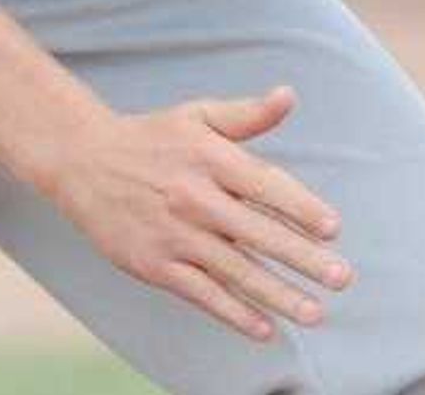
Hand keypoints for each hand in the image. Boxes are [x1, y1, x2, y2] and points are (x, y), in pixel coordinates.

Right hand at [37, 87, 351, 343]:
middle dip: (303, 259)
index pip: (264, 184)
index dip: (300, 207)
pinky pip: (202, 293)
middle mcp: (194, 197)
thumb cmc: (150, 139)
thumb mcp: (196, 116)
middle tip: (342, 279)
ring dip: (277, 294)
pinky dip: (233, 313)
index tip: (333, 229)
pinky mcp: (155, 264)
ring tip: (314, 313)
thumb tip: (289, 97)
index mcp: (209, 158)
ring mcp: (174, 234)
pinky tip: (264, 328)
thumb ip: (247, 115)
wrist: (82, 161)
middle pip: (257, 233)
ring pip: (235, 270)